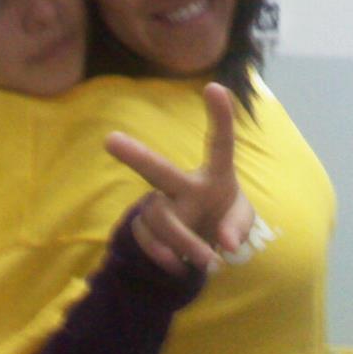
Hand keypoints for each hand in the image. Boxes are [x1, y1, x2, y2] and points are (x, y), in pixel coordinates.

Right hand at [105, 83, 254, 275]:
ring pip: (162, 220)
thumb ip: (239, 226)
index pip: (219, 144)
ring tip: (209, 262)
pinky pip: (147, 239)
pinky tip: (178, 266)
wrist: (199, 249)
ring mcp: (160, 205)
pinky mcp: (145, 226)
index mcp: (214, 176)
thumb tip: (225, 240)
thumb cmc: (224, 220)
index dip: (219, 117)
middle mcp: (182, 185)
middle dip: (135, 155)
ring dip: (185, 243)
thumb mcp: (241, 221)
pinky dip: (166, 257)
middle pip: (157, 171)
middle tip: (111, 141)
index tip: (215, 87)